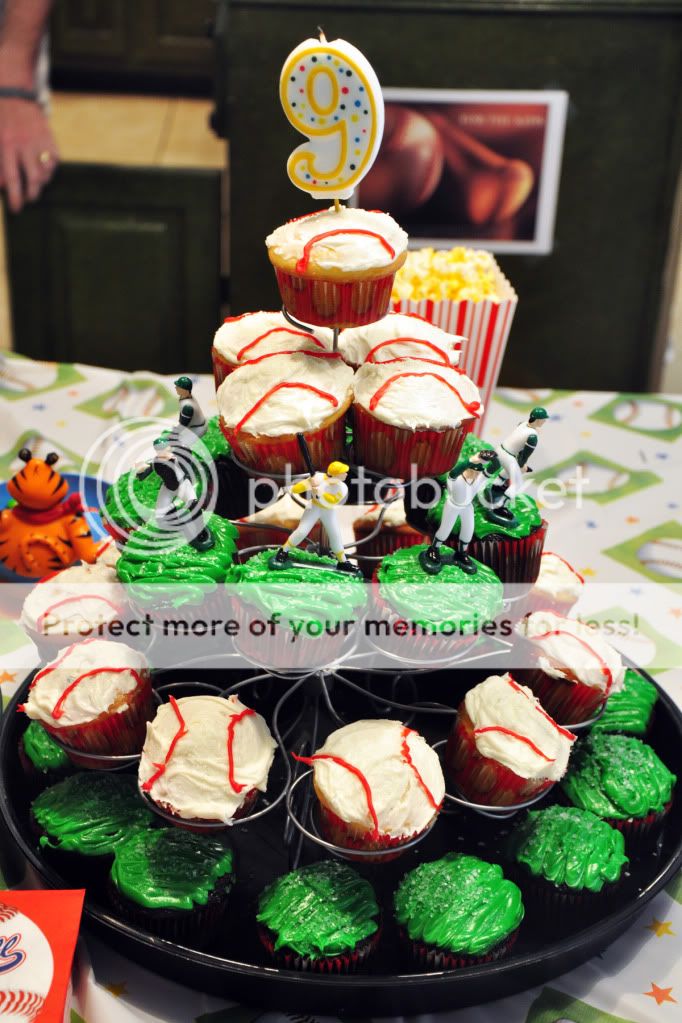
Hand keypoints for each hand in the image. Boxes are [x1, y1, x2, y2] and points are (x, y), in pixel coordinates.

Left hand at [0, 97, 57, 211]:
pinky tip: (43, 166)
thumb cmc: (1, 122)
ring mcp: (39, 142)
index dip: (15, 197)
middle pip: (33, 179)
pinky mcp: (50, 139)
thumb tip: (3, 186)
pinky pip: (54, 162)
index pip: (12, 178)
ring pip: (46, 173)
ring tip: (35, 180)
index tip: (16, 209)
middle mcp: (24, 145)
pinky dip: (50, 168)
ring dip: (41, 181)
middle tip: (29, 198)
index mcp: (6, 145)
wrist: (14, 98)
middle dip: (32, 194)